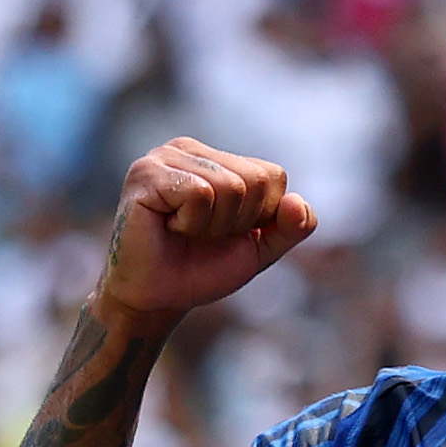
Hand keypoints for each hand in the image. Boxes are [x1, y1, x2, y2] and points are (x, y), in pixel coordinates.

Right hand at [94, 139, 317, 331]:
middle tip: (203, 235)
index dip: (261, 216)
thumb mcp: (258, 250)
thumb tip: (297, 203)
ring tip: (185, 231)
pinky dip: (193, 223)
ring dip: (214, 226)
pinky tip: (169, 227)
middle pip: (255, 180)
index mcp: (218, 160)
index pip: (272, 176)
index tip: (228, 233)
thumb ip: (289, 228)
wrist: (158, 297)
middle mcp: (191, 149)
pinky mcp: (147, 174)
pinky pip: (201, 194)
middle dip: (238, 222)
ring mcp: (166, 156)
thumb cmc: (202, 269)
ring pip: (230, 187)